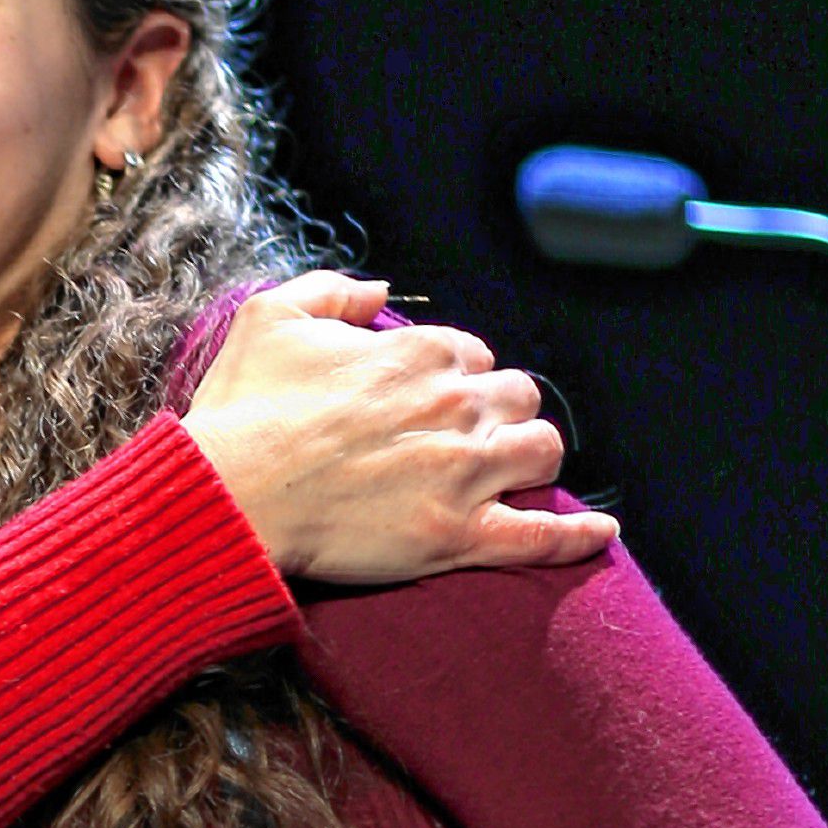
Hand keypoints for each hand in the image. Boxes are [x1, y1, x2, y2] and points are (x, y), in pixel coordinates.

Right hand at [183, 274, 618, 583]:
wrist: (226, 496)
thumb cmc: (241, 410)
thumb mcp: (270, 317)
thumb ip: (332, 290)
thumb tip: (377, 293)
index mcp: (421, 352)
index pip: (474, 355)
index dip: (454, 378)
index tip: (426, 402)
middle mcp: (455, 406)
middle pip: (520, 399)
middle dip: (499, 414)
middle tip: (465, 439)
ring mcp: (463, 474)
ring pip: (542, 453)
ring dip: (529, 460)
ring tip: (507, 475)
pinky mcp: (457, 536)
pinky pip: (542, 536)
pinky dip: (576, 537)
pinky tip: (601, 534)